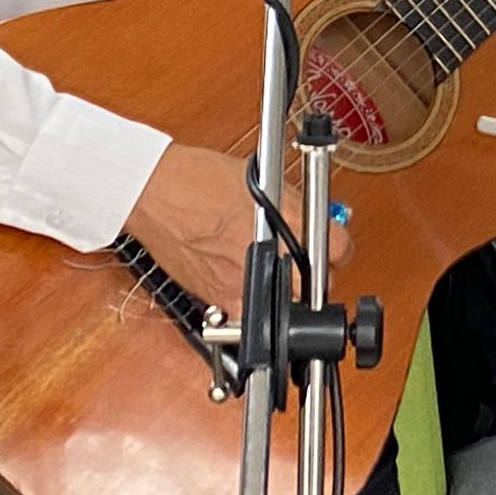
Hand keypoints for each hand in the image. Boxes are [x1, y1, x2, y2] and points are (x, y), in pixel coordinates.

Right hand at [125, 142, 353, 316]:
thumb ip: (297, 208)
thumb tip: (319, 225)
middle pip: (320, 284)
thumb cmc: (200, 179)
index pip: (339, 249)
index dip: (339, 247)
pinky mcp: (220, 300)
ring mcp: (246, 282)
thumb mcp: (265, 182)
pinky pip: (252, 316)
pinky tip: (248, 285)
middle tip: (304, 260)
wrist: (156, 192)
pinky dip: (254, 307)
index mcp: (287, 221)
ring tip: (275, 272)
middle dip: (316, 272)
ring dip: (288, 293)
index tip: (333, 247)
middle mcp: (271, 256)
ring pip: (290, 305)